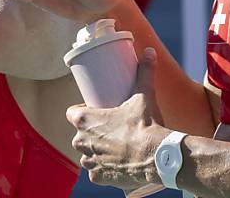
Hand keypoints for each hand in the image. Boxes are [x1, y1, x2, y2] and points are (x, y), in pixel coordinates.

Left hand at [68, 48, 168, 189]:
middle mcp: (81, 142)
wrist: (157, 157)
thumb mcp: (144, 95)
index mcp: (84, 120)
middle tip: (109, 128)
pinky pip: (96, 172)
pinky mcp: (98, 177)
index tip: (95, 110)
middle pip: (79, 135)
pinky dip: (103, 170)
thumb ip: (145, 72)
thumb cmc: (145, 124)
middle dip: (90, 133)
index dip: (82, 111)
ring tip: (113, 147)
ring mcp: (89, 161)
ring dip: (96, 151)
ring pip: (87, 154)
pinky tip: (112, 165)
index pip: (72, 113)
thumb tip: (149, 52)